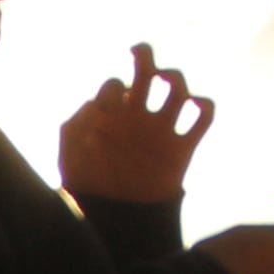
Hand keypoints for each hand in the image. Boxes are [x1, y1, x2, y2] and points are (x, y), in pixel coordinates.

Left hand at [58, 43, 214, 205]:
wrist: (113, 219)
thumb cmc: (86, 187)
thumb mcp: (67, 157)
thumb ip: (73, 128)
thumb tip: (92, 106)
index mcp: (111, 115)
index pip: (116, 84)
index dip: (112, 90)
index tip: (104, 114)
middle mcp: (137, 117)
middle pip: (147, 71)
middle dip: (144, 55)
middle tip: (137, 54)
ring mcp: (160, 130)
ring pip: (176, 88)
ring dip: (174, 77)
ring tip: (164, 82)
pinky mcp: (182, 148)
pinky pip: (203, 117)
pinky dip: (205, 105)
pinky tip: (195, 107)